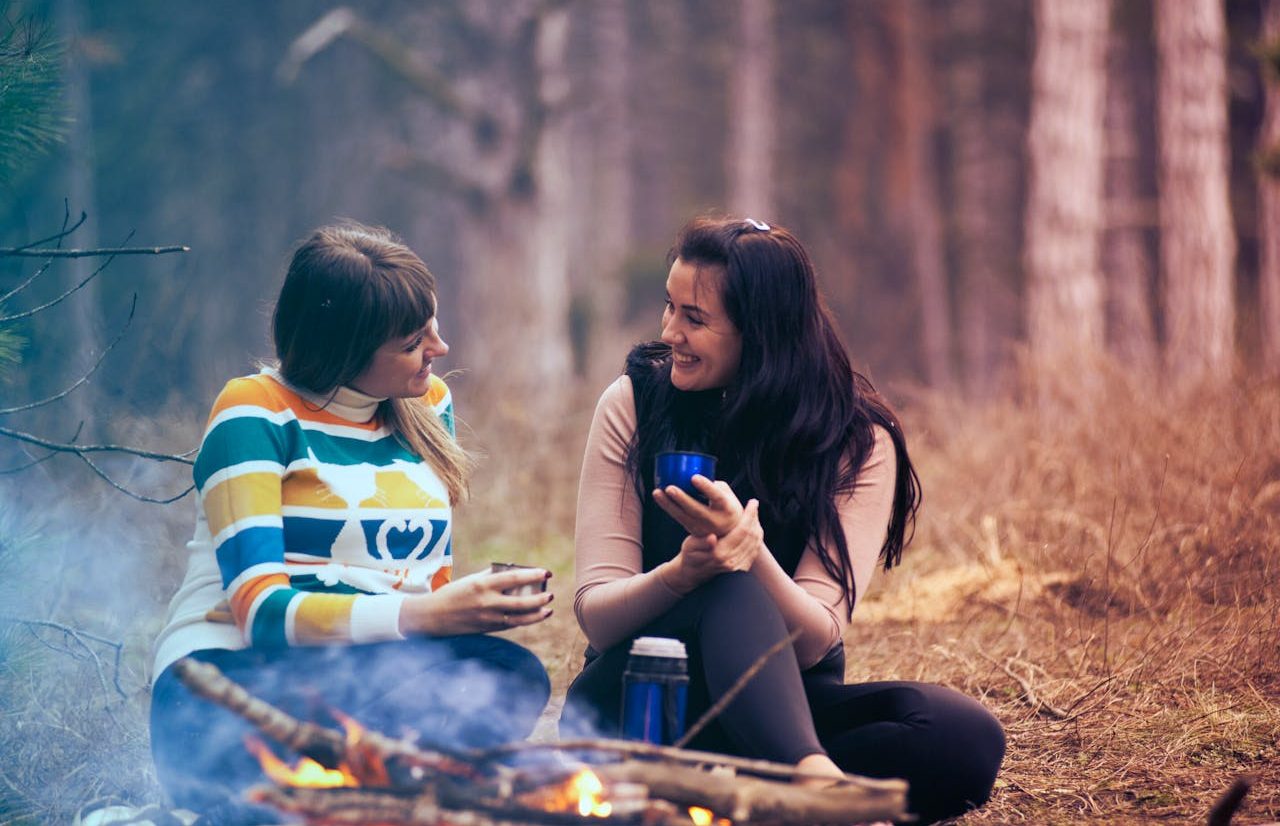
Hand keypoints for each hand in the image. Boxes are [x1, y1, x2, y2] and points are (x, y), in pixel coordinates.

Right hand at [399, 567, 552, 635]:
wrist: (433, 617)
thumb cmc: (454, 593)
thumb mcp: (472, 580)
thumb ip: (492, 576)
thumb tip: (515, 571)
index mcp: (483, 584)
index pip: (514, 578)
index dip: (533, 575)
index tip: (547, 572)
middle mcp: (487, 602)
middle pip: (520, 602)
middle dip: (539, 598)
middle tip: (550, 594)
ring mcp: (488, 618)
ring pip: (519, 618)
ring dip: (536, 615)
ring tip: (548, 610)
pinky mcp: (487, 629)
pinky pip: (510, 625)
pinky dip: (524, 621)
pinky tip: (534, 617)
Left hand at [653, 475, 743, 537]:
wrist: (731, 531)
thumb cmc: (727, 506)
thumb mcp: (726, 493)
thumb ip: (712, 484)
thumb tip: (692, 474)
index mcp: (727, 508)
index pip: (717, 497)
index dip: (706, 487)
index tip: (694, 477)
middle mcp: (715, 520)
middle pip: (696, 510)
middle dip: (682, 499)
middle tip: (669, 488)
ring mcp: (703, 529)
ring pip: (683, 517)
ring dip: (668, 505)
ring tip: (657, 492)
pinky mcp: (693, 531)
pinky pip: (679, 518)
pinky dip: (668, 508)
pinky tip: (659, 497)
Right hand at [666, 499, 763, 591]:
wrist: (693, 573)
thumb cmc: (690, 555)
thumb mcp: (690, 546)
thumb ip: (701, 542)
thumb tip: (711, 538)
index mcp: (719, 554)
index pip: (741, 531)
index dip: (749, 515)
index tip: (752, 502)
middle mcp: (731, 561)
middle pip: (751, 536)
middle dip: (754, 518)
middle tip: (754, 504)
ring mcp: (738, 567)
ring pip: (755, 543)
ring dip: (757, 526)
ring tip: (754, 513)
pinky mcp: (741, 569)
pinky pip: (755, 550)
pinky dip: (757, 537)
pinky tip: (754, 527)